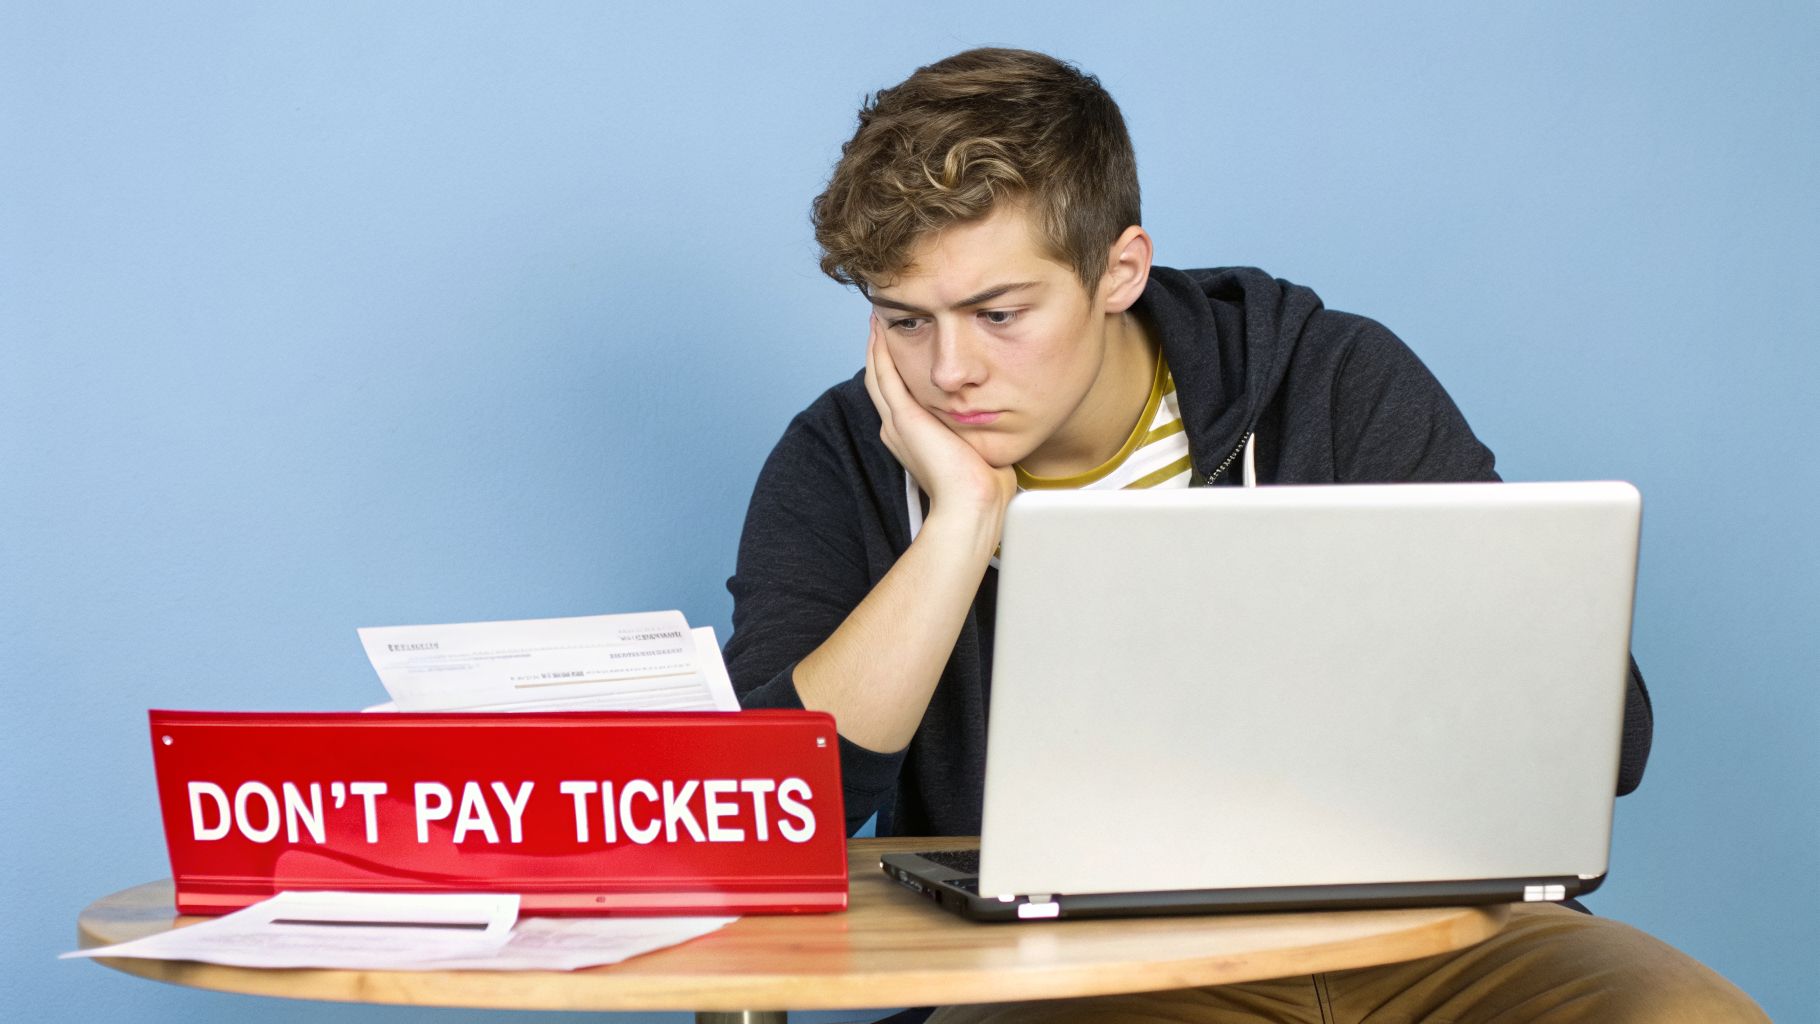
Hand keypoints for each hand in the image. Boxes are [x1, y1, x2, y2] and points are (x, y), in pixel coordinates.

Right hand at [864, 315, 1015, 519]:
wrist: (972, 506)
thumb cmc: (983, 488)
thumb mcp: (979, 450)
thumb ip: (980, 433)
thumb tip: (1001, 420)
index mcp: (913, 438)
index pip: (900, 395)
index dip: (898, 367)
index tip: (905, 343)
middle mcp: (899, 430)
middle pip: (884, 381)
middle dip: (882, 350)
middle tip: (882, 321)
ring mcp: (898, 423)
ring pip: (878, 374)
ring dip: (876, 345)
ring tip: (877, 316)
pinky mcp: (903, 418)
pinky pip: (884, 374)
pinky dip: (879, 350)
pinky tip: (880, 328)